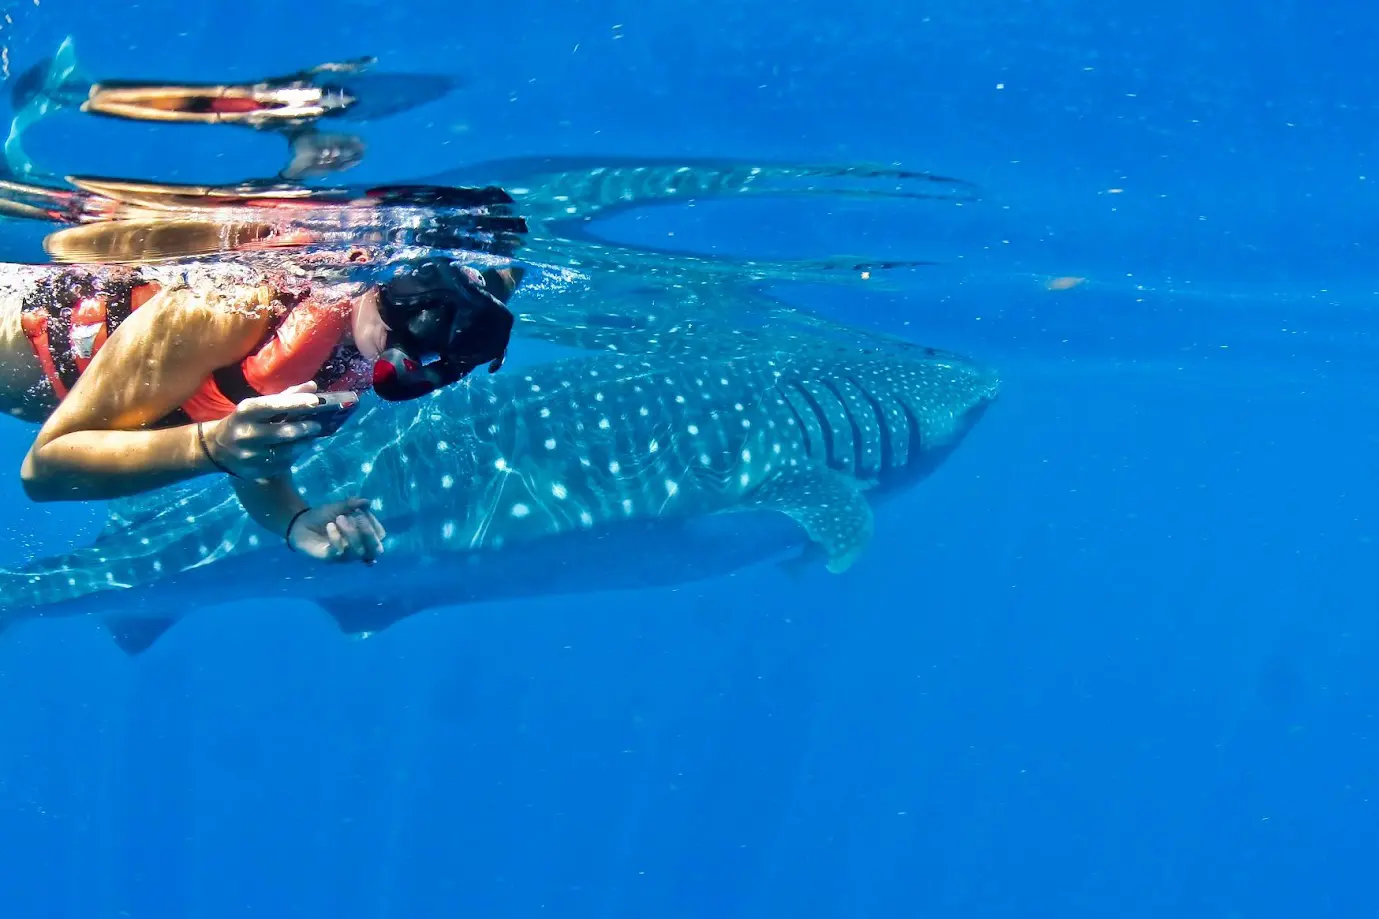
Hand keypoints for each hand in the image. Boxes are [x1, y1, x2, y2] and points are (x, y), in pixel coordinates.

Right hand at [202, 381, 328, 480]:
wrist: (217, 448)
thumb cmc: (244, 421)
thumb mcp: (258, 406)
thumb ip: (286, 396)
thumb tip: (312, 386)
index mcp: (245, 412)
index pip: (272, 405)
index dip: (295, 403)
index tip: (315, 401)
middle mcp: (245, 434)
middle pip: (284, 432)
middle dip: (305, 427)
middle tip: (317, 425)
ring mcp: (250, 455)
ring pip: (287, 451)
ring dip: (304, 443)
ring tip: (310, 437)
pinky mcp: (255, 471)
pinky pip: (283, 464)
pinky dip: (294, 455)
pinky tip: (297, 448)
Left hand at [287, 497, 386, 563]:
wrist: (299, 524)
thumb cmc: (322, 517)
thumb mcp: (337, 507)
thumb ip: (352, 504)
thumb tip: (367, 502)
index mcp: (363, 536)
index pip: (380, 535)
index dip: (374, 523)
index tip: (361, 510)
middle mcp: (357, 548)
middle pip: (375, 549)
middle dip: (369, 533)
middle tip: (357, 517)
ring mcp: (345, 555)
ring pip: (358, 551)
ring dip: (351, 533)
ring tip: (339, 518)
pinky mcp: (331, 558)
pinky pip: (340, 552)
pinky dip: (336, 538)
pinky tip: (329, 526)